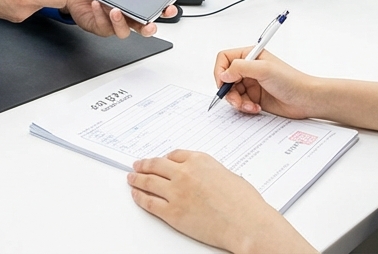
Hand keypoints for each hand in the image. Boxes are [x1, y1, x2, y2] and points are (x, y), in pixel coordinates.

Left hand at [65, 0, 177, 38]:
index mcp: (135, 5)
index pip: (154, 12)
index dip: (164, 13)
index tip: (169, 9)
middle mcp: (126, 17)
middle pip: (142, 28)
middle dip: (147, 29)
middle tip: (148, 25)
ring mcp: (113, 24)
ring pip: (122, 32)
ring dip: (120, 22)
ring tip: (115, 10)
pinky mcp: (99, 27)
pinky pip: (103, 26)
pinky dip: (100, 14)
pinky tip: (98, 4)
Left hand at [127, 151, 311, 253]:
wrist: (246, 223)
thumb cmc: (244, 202)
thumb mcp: (227, 175)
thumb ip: (209, 173)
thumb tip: (202, 179)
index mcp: (199, 160)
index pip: (174, 155)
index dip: (164, 159)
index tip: (159, 160)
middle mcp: (184, 173)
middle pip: (157, 165)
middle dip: (145, 165)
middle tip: (138, 165)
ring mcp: (176, 192)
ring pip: (148, 181)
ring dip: (137, 178)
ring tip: (131, 177)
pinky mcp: (171, 212)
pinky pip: (149, 202)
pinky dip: (139, 197)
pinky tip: (136, 194)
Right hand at [214, 49, 316, 119]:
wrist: (305, 99)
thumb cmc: (291, 81)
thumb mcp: (264, 69)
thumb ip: (240, 68)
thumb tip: (223, 74)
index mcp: (250, 56)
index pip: (224, 59)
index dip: (220, 71)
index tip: (224, 82)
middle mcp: (249, 69)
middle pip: (225, 78)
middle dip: (229, 91)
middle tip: (236, 100)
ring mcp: (251, 84)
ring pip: (231, 93)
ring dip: (237, 101)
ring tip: (249, 106)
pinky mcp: (254, 98)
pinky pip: (240, 103)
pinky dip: (245, 107)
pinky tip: (256, 108)